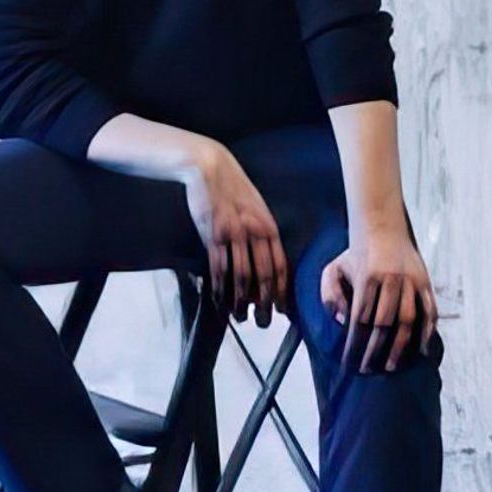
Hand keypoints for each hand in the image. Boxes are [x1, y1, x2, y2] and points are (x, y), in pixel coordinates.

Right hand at [183, 142, 288, 326]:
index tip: (282, 310)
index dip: (282, 290)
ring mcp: (233, 234)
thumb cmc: (233, 189)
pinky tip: (220, 301)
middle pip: (263, 276)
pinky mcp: (212, 235)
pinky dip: (220, 289)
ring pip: (241, 277)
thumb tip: (264, 263)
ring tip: (240, 318)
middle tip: (264, 323)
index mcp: (268, 226)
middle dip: (265, 304)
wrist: (209, 168)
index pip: (280, 265)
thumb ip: (261, 233)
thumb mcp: (255, 208)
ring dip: (240, 302)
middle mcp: (254, 232)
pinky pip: (218, 269)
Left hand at [320, 221, 438, 373]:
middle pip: (382, 324)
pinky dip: (428, 332)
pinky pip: (430, 311)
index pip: (359, 320)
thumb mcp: (333, 268)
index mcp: (366, 278)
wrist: (383, 227)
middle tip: (367, 370)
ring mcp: (411, 281)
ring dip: (399, 347)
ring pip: (407, 320)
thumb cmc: (355, 254)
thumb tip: (342, 323)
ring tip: (390, 366)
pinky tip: (422, 350)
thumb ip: (330, 295)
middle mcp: (390, 280)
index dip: (354, 344)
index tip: (348, 362)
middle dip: (374, 351)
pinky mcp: (425, 282)